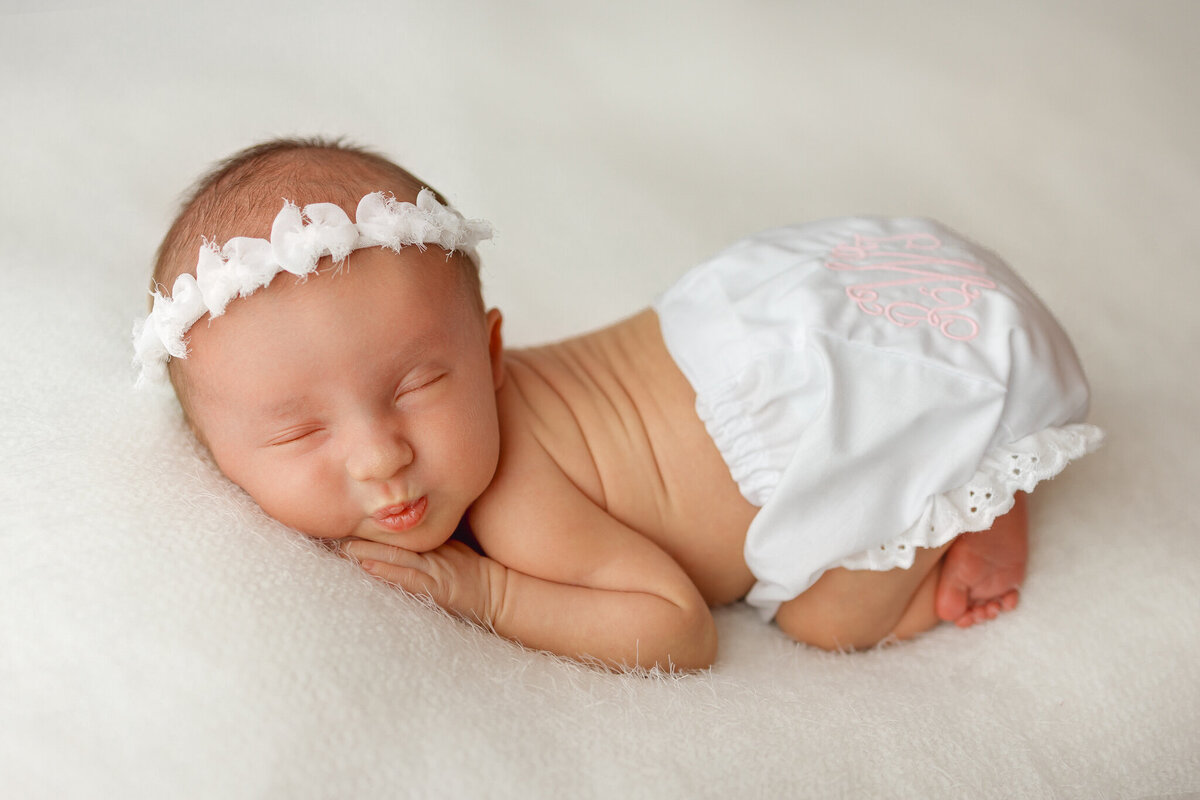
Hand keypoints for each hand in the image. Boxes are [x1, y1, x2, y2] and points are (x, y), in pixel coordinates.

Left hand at [341, 539, 503, 625]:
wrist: (496, 593)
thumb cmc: (468, 573)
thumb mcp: (444, 550)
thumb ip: (420, 541)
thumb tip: (389, 526)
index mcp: (425, 545)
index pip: (389, 534)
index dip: (365, 528)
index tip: (339, 519)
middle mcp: (425, 555)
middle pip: (387, 542)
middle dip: (358, 537)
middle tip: (330, 527)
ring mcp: (431, 570)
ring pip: (393, 556)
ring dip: (365, 552)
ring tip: (340, 546)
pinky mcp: (435, 586)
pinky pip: (407, 576)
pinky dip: (386, 569)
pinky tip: (366, 564)